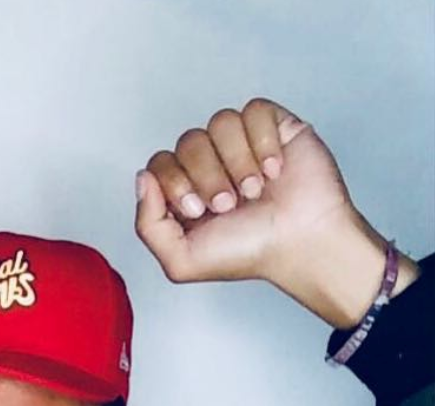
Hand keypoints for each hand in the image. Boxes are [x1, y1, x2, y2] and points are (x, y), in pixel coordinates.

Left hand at [135, 98, 417, 325]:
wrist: (300, 243)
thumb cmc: (246, 254)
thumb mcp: (181, 260)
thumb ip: (148, 224)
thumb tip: (143, 178)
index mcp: (186, 191)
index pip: (160, 163)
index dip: (174, 182)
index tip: (198, 211)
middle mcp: (211, 164)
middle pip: (187, 141)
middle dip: (206, 176)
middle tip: (229, 205)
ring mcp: (242, 143)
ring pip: (219, 122)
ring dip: (236, 161)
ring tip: (254, 191)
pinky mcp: (275, 127)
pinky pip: (254, 109)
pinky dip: (262, 141)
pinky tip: (274, 169)